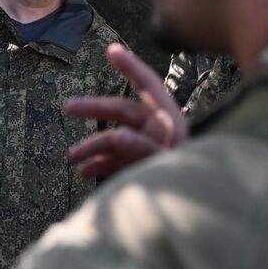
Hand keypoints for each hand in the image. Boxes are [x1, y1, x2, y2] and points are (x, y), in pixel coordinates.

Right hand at [65, 43, 188, 179]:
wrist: (199, 218)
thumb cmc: (191, 187)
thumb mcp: (166, 165)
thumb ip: (142, 150)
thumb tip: (117, 136)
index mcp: (169, 121)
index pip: (147, 86)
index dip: (129, 66)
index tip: (110, 50)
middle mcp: (159, 131)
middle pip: (122, 112)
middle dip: (94, 111)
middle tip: (68, 108)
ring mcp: (149, 149)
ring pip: (115, 140)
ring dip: (92, 147)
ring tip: (72, 159)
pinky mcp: (142, 168)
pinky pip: (117, 161)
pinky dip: (100, 165)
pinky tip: (84, 172)